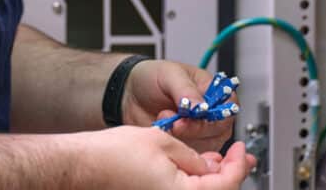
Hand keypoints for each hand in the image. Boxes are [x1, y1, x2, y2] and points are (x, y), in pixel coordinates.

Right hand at [73, 127, 255, 188]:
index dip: (239, 163)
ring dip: (213, 180)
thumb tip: (212, 166)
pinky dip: (194, 184)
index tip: (242, 149)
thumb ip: (194, 156)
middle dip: (230, 173)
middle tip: (239, 157)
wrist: (83, 166)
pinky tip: (194, 169)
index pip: (227, 183)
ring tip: (216, 160)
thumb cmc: (113, 156)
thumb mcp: (163, 141)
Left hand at [121, 60, 234, 151]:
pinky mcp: (186, 146)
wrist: (129, 93)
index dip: (212, 116)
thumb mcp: (169, 74)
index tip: (191, 116)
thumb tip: (201, 106)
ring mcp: (199, 133)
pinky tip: (164, 132)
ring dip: (181, 138)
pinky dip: (175, 147)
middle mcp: (211, 115)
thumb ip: (185, 89)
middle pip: (217, 132)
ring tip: (164, 121)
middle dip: (193, 129)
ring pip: (204, 146)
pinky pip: (189, 155)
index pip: (227, 110)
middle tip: (173, 121)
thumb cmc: (152, 78)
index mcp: (214, 92)